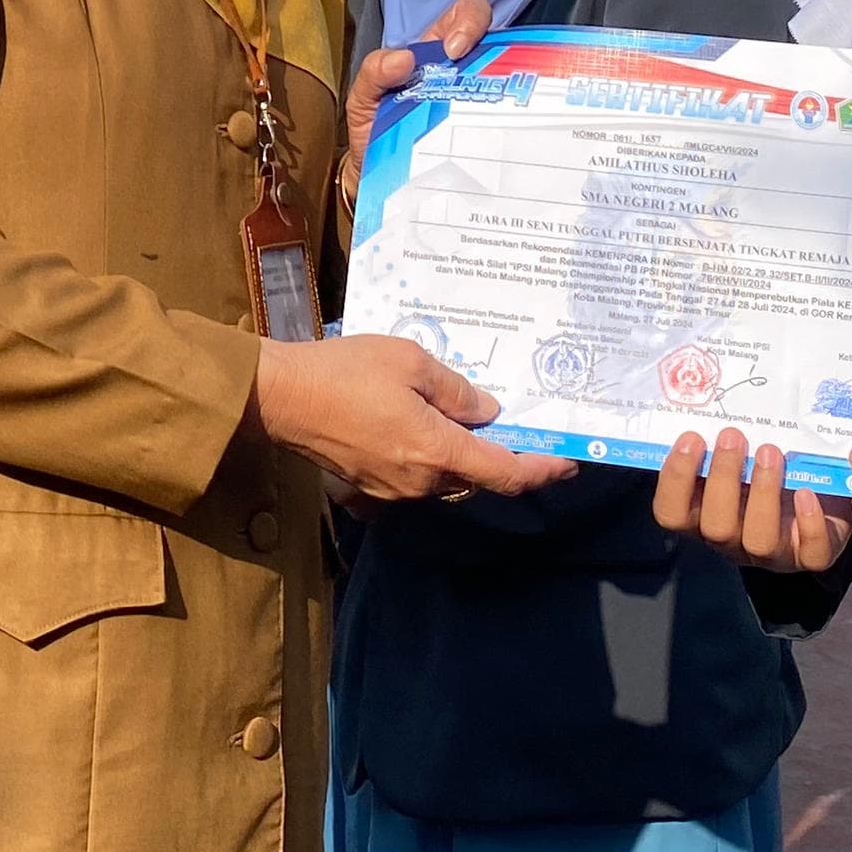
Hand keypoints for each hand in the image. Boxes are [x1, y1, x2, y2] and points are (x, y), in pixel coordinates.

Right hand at [248, 331, 575, 502]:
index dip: (543, 470)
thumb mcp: (410, 361)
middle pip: (478, 477)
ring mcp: (394, 490)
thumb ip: (456, 390)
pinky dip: (431, 455)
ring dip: (463, 453)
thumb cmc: (345, 372)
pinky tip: (423, 423)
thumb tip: (487, 411)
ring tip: (468, 415)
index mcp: (437, 451)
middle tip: (519, 423)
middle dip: (502, 455)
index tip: (570, 461)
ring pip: (447, 476)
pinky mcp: (371, 487)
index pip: (506, 474)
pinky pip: (416, 476)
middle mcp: (421, 482)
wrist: (280, 398)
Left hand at [342, 0, 491, 182]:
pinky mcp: (482, 133)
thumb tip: (404, 58)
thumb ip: (373, 72)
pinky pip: (503, 119)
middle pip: (491, 35)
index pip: (460, 16)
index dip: (467, 19)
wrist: (376, 178)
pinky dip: (504, 119)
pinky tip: (490, 129)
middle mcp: (459, 73)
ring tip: (477, 99)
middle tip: (462, 61)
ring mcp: (474, 102)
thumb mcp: (363, 98)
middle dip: (481, 33)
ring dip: (499, 76)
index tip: (454, 48)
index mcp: (431, 55)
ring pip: (503, 75)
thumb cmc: (373, 132)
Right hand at [654, 429, 851, 572]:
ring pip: (759, 540)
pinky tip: (806, 492)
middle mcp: (734, 539)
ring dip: (762, 493)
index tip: (691, 438)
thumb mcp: (743, 453)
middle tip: (734, 436)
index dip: (675, 480)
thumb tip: (712, 393)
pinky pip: (810, 554)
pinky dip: (808, 523)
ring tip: (771, 452)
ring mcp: (773, 552)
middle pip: (716, 527)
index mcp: (705, 515)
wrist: (825, 493)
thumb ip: (727, 437)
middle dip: (723, 478)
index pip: (672, 513)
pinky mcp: (812, 555)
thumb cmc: (771, 466)